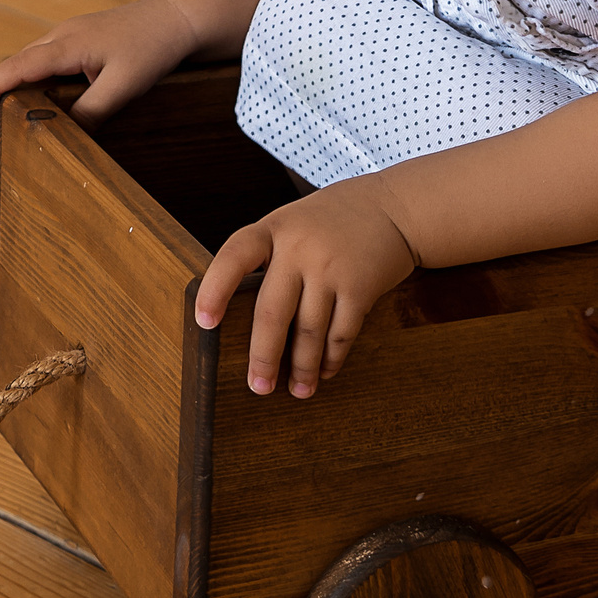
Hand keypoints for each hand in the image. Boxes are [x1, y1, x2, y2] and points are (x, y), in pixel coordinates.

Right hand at [0, 0, 200, 126]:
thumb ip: (92, 111)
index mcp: (67, 44)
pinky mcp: (84, 36)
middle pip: (19, 61)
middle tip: (3, 122)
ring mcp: (73, 32)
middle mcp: (63, 34)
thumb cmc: (153, 47)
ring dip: (25, 82)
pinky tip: (56, 95)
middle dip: (5, 88)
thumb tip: (66, 135)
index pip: (16, 65)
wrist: (179, 17)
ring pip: (35, 58)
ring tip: (27, 113)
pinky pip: (51, 56)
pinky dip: (43, 75)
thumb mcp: (124, 86)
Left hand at [193, 179, 418, 397]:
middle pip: (272, 312)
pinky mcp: (361, 287)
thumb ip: (271, 258)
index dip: (215, 290)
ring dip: (303, 367)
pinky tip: (325, 371)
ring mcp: (331, 267)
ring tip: (298, 391)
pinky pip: (341, 333)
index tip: (203, 323)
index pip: (234, 257)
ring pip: (308, 330)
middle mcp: (299, 247)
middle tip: (258, 386)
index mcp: (273, 228)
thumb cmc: (334, 220)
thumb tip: (247, 320)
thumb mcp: (294, 222)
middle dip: (263, 356)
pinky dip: (332, 357)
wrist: (394, 206)